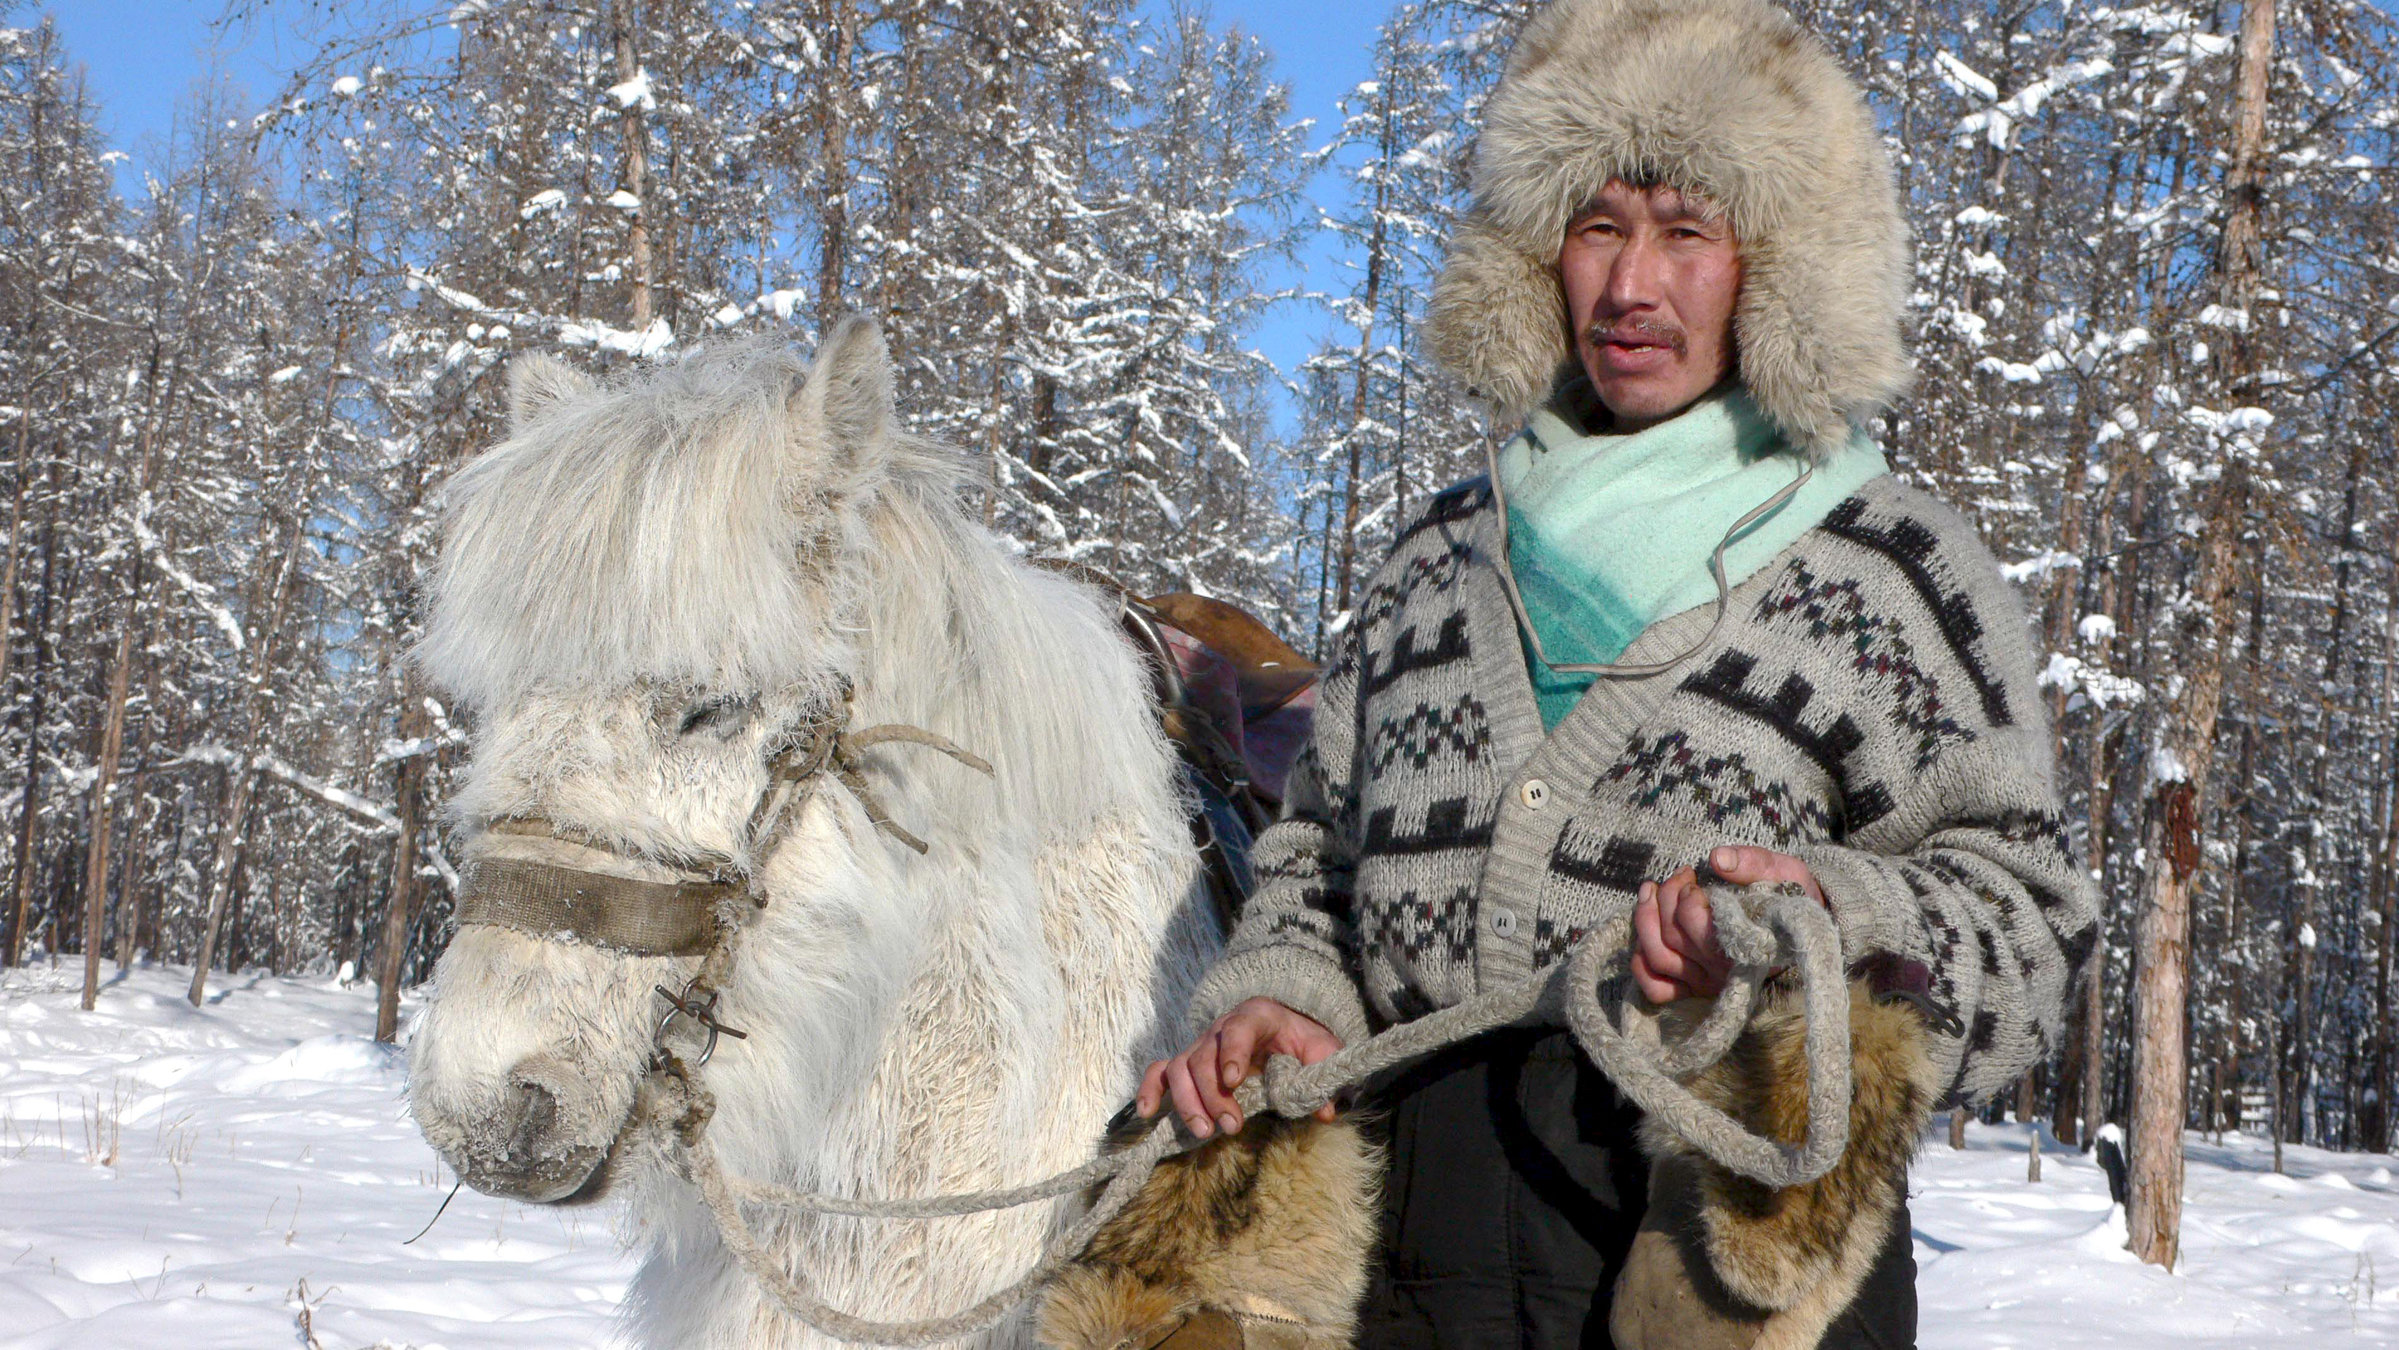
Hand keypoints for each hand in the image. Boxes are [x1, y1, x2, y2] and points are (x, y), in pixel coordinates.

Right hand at [1136, 998, 1343, 1137]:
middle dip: (1213, 1096)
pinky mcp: (1188, 1061)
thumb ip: (1324, 1077)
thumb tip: (1325, 1111)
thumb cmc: (1301, 1039)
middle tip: (1231, 1126)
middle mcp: (1221, 1028)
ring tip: (1204, 1131)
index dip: (1233, 1053)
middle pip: (1203, 1057)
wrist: (1284, 1025)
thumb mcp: (1322, 1051)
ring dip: (1188, 1102)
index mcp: (1256, 1017)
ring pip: (1179, 1067)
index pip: (1239, 1029)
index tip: (1235, 1082)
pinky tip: (1149, 1113)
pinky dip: (1150, 1088)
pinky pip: (1159, 1071)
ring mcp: (1200, 1045)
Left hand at [1632, 844, 1826, 1003]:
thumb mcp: (1786, 873)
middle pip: (1672, 938)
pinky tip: (1645, 931)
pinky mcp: (1694, 988)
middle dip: (1665, 897)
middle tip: (1678, 876)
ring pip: (1658, 957)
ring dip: (1645, 919)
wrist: (1800, 930)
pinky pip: (1657, 988)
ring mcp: (1706, 983)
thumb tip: (1718, 858)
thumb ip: (1755, 863)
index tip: (1693, 876)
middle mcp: (1724, 972)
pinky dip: (1641, 963)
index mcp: (1748, 947)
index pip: (1700, 928)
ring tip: (1650, 889)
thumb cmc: (1791, 899)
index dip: (1686, 897)